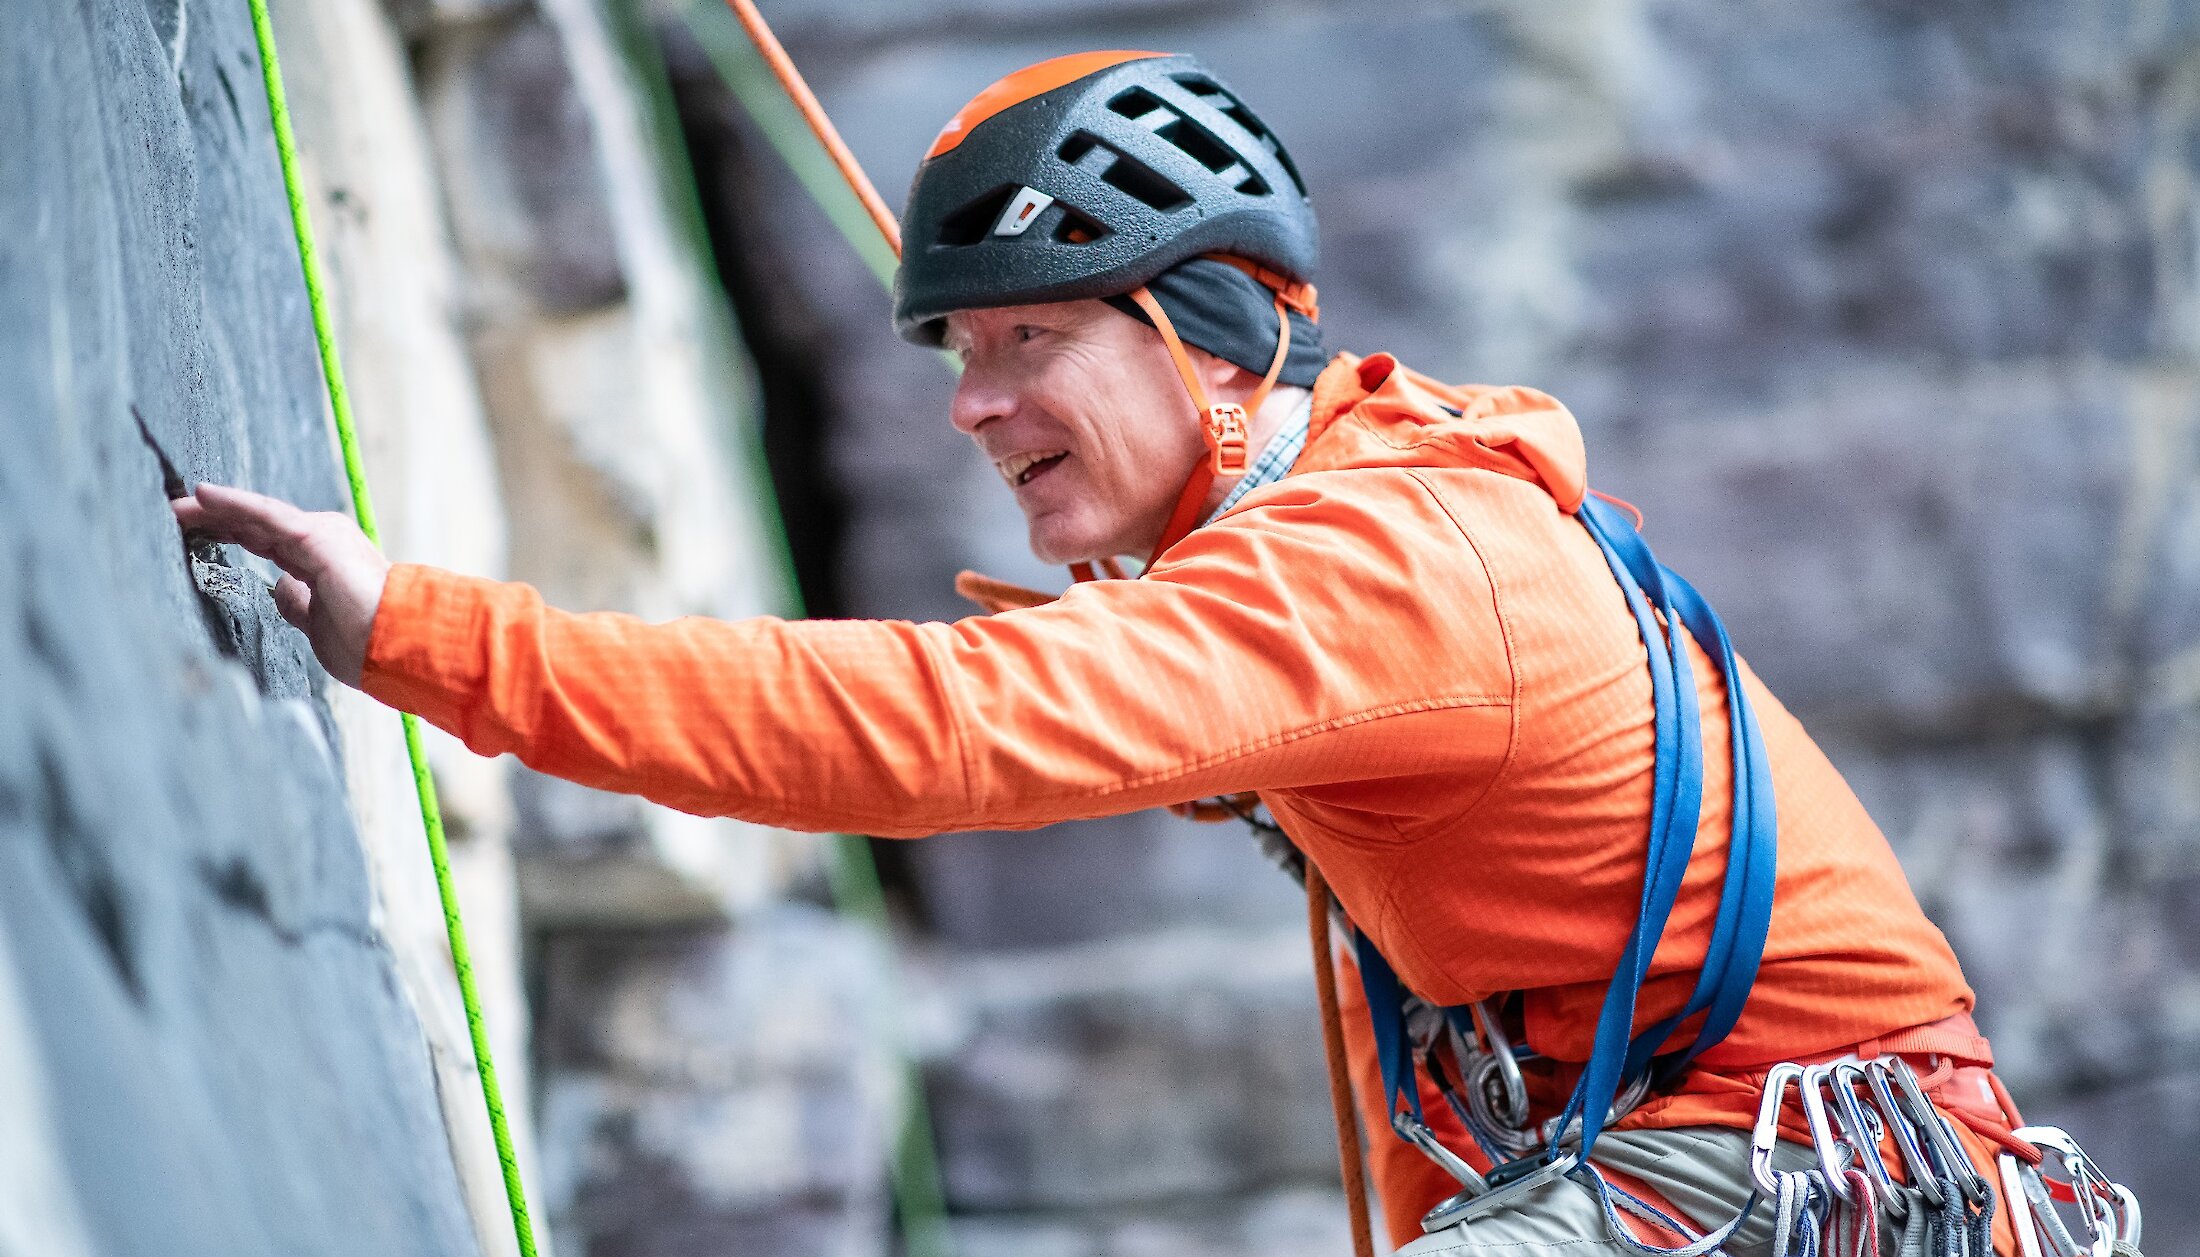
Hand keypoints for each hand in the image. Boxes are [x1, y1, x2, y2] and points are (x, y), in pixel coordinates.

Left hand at [172, 483, 390, 686]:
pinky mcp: (316, 536)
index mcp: (324, 561)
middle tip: (173, 513)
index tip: (194, 535)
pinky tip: (204, 495)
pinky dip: (234, 504)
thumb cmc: (368, 644)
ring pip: (258, 516)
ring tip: (176, 503)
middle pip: (257, 524)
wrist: (399, 644)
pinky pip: (266, 516)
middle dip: (215, 519)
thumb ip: (298, 605)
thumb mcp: (319, 626)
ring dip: (215, 509)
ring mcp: (321, 535)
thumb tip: (277, 588)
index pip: (267, 541)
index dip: (231, 534)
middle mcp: (324, 541)